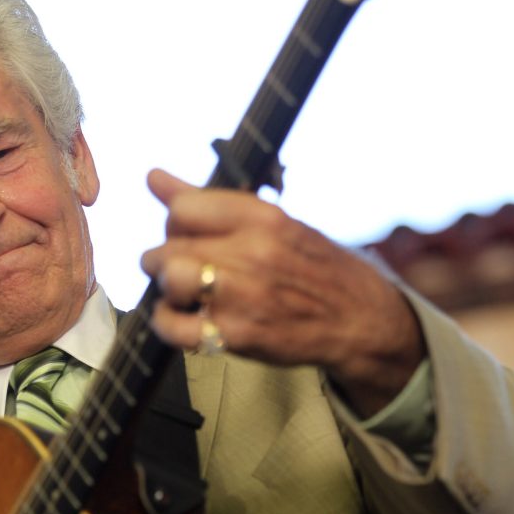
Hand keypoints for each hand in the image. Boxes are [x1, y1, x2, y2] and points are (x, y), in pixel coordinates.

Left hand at [141, 169, 425, 416]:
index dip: (176, 223)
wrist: (359, 319)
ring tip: (185, 291)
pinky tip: (185, 318)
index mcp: (263, 218)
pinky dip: (168, 323)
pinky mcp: (237, 336)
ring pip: (169, 279)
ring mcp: (244, 296)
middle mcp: (253, 253)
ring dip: (167, 287)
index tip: (188, 235)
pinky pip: (173, 326)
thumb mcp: (273, 223)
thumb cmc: (312, 266)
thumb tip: (154, 177)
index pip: (182, 208)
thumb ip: (209, 202)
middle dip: (167, 257)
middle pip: (170, 245)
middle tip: (188, 268)